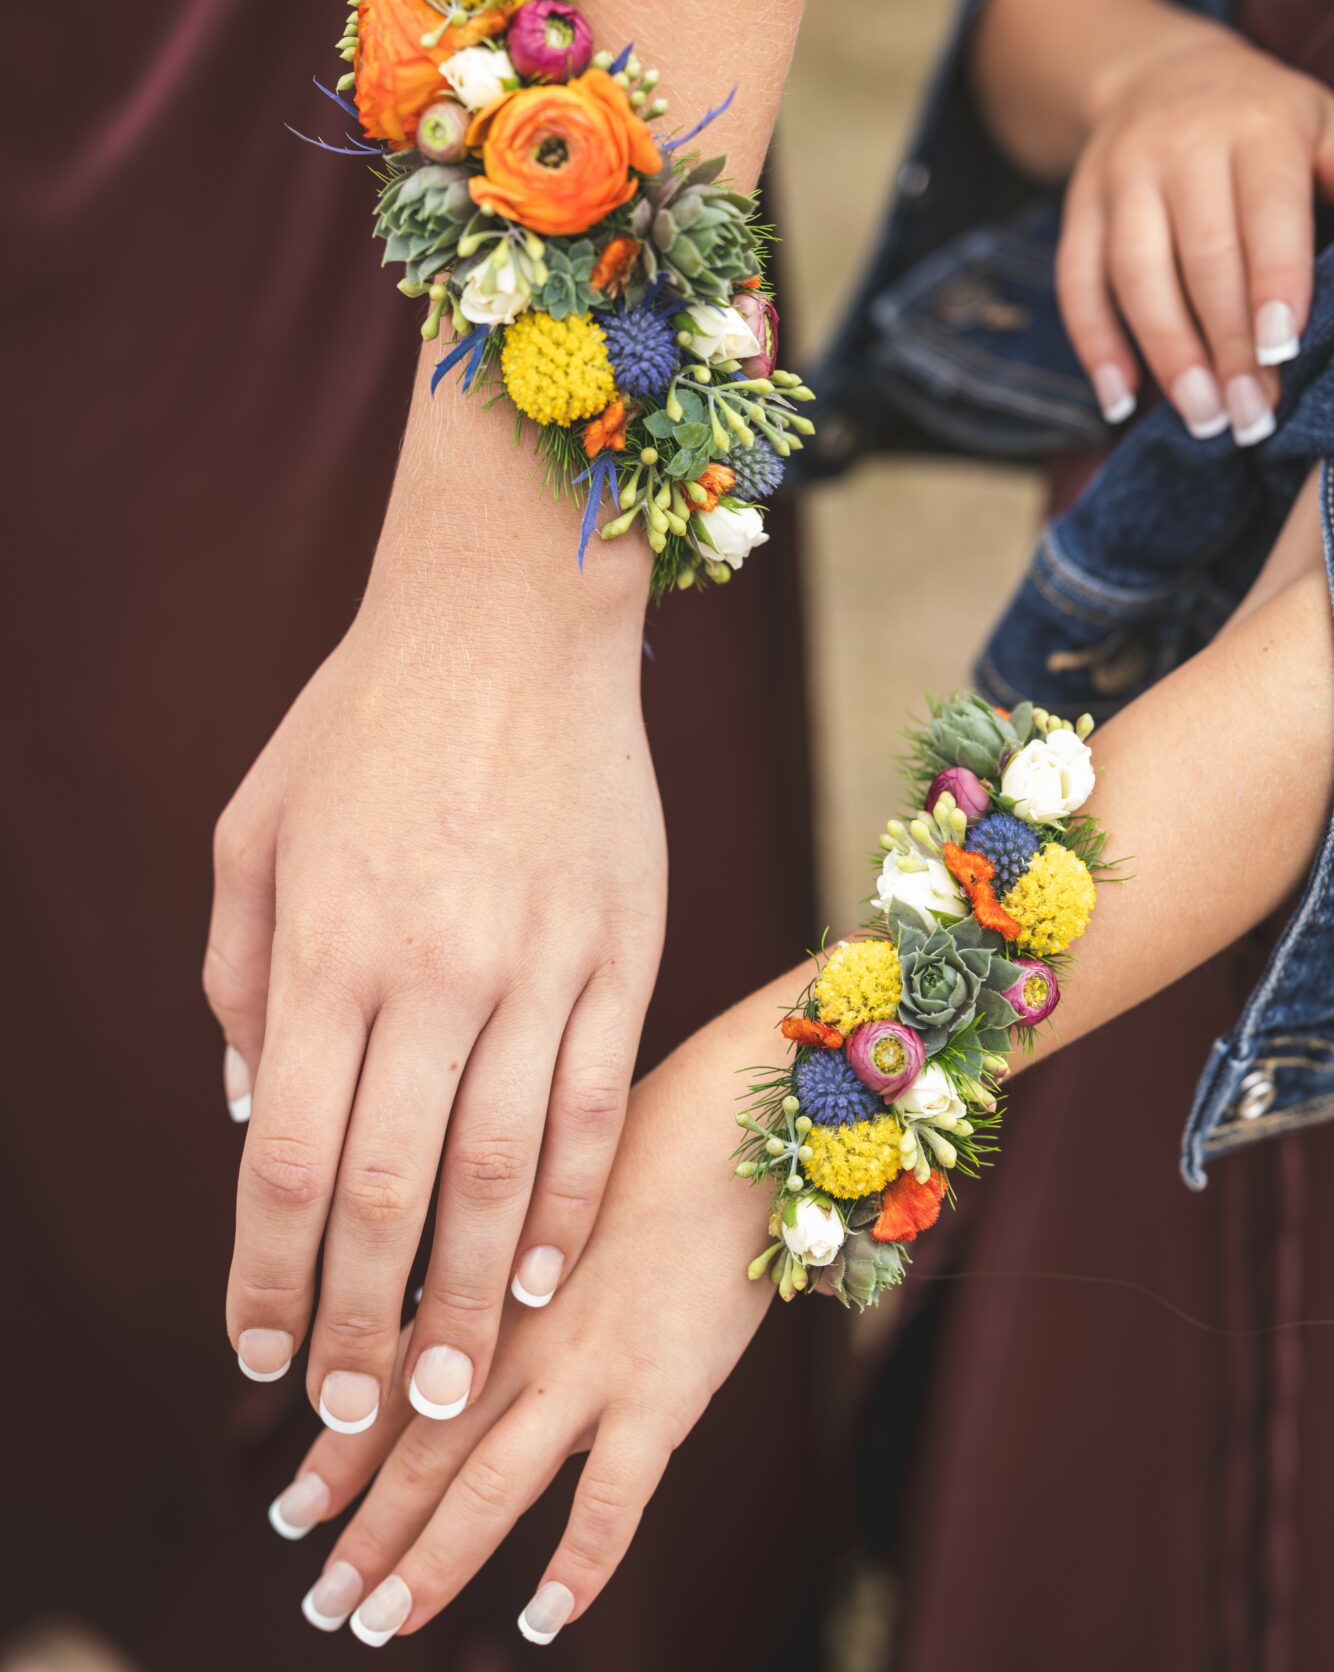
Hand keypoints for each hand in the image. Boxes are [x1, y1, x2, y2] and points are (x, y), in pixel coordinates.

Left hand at [204, 360, 664, 1434]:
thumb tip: (259, 1109)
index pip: (293, 1161)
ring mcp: (542, 965)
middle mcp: (436, 972)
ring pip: (506, 1172)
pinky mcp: (624, 950)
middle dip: (372, 1325)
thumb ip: (240, 974)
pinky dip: (570, 1203)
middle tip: (367, 1414)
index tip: (261, 1356)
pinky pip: (597, 1105)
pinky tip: (548, 1269)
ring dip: (477, 1296)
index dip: (271, 1278)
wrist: (512, 617)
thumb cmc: (365, 717)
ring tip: (459, 1385)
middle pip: (396, 1194)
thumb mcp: (255, 828)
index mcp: (330, 947)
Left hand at [262, 979, 792, 1641]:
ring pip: (489, 1487)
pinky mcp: (663, 1394)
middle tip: (323, 1599)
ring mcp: (588, 1368)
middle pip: (422, 1450)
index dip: (338, 1455)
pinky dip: (578, 1567)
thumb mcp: (542, 1195)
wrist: (732, 1126)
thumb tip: (448, 1322)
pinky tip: (543, 1620)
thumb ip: (493, 1264)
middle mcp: (519, 1331)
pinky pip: (613, 1501)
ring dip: (431, 1562)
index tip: (292, 1509)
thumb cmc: (645, 1149)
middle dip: (365, 1534)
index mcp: (486, 1281)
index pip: (393, 1384)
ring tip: (381, 1624)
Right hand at [1056, 21, 1333, 443]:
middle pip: (1201, 257)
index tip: (1281, 352)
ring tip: (1202, 417)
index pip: (1266, 214)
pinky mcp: (1079, 210)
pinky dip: (1096, 345)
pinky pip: (1077, 283)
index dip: (1273, 284)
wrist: (1160, 77)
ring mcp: (1121, 179)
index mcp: (1258, 127)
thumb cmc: (1264, 123)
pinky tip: (1120, 399)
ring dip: (1168, 355)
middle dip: (1227, 343)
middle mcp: (1181, 148)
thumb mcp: (1323, 124)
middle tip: (1252, 414)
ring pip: (1135, 276)